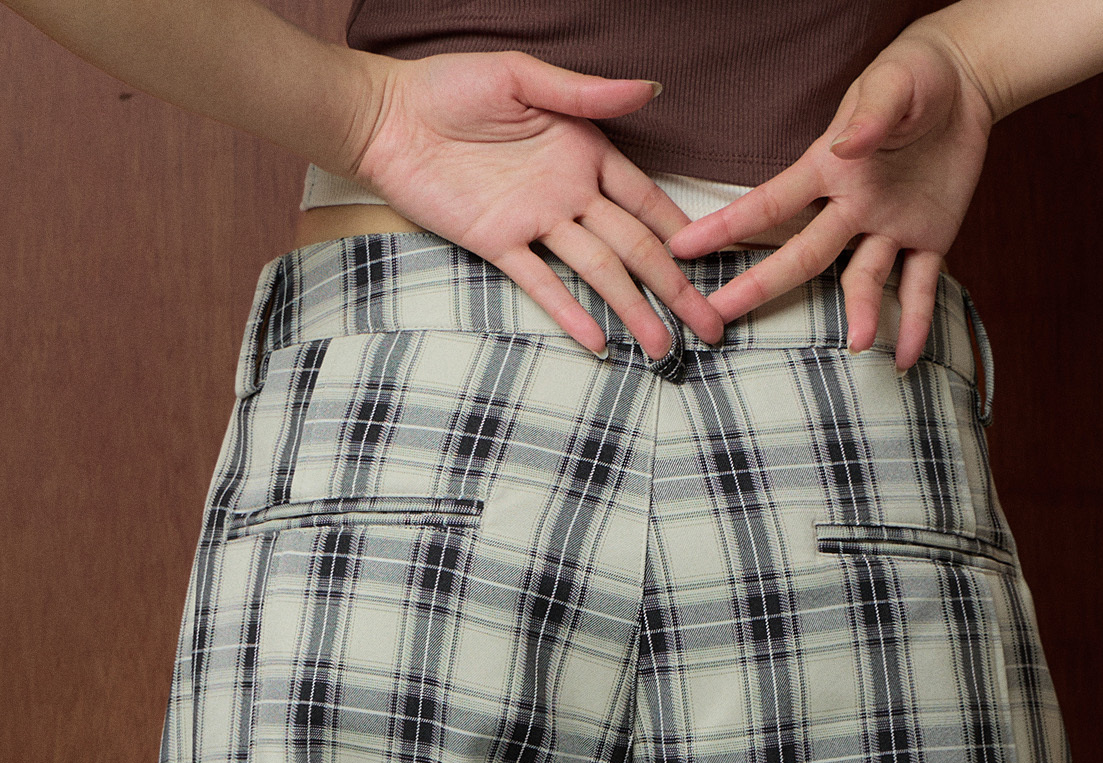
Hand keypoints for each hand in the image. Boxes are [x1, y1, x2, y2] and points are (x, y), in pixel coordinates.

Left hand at [344, 50, 727, 358]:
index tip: (716, 260)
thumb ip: (583, 92)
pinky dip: (569, 313)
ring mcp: (535, 223)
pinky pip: (540, 284)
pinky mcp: (498, 245)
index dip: (680, 230)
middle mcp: (568, 192)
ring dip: (632, 309)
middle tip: (709, 323)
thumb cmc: (450, 86)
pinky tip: (599, 343)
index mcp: (582, 151)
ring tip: (663, 347)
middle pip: (633, 245)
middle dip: (674, 284)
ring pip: (597, 272)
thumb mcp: (521, 76)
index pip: (645, 198)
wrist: (387, 117)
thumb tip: (648, 88)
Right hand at [663, 27, 994, 369]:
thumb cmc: (916, 73)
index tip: (681, 248)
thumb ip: (870, 115)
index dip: (725, 226)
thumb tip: (845, 146)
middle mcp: (851, 206)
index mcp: (830, 167)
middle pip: (802, 255)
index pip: (770, 203)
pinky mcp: (929, 237)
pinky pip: (919, 286)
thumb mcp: (894, 83)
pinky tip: (905, 358)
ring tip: (857, 344)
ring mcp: (887, 226)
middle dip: (759, 287)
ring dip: (859, 312)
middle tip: (719, 318)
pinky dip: (916, 322)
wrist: (964, 80)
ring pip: (864, 278)